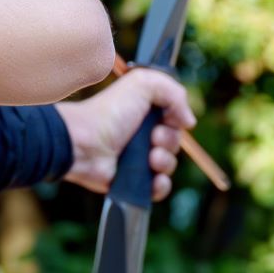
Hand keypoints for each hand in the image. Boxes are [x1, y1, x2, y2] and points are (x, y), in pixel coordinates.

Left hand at [56, 65, 195, 202]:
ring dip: (165, 162)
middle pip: (175, 142)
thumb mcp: (143, 83)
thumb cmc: (110, 111)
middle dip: (170, 141)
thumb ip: (174, 92)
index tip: (168, 118)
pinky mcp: (133, 182)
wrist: (84, 142)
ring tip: (150, 158)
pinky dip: (161, 185)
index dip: (176, 120)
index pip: (175, 119)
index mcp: (145, 113)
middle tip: (153, 137)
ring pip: (169, 165)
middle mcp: (143, 135)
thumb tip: (189, 121)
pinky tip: (153, 179)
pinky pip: (159, 188)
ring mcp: (138, 160)